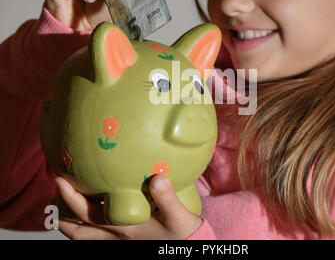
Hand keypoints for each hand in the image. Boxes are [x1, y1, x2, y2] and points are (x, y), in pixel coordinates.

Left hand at [55, 175, 202, 239]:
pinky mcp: (124, 239)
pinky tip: (90, 211)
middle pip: (77, 231)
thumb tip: (157, 178)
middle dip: (61, 213)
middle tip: (55, 192)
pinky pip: (96, 236)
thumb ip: (167, 197)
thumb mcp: (178, 216)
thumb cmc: (182, 233)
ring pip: (84, 236)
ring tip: (63, 204)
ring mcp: (118, 239)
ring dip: (69, 222)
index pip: (88, 215)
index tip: (60, 179)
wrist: (188, 248)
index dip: (70, 198)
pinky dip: (85, 226)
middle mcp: (116, 235)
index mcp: (125, 226)